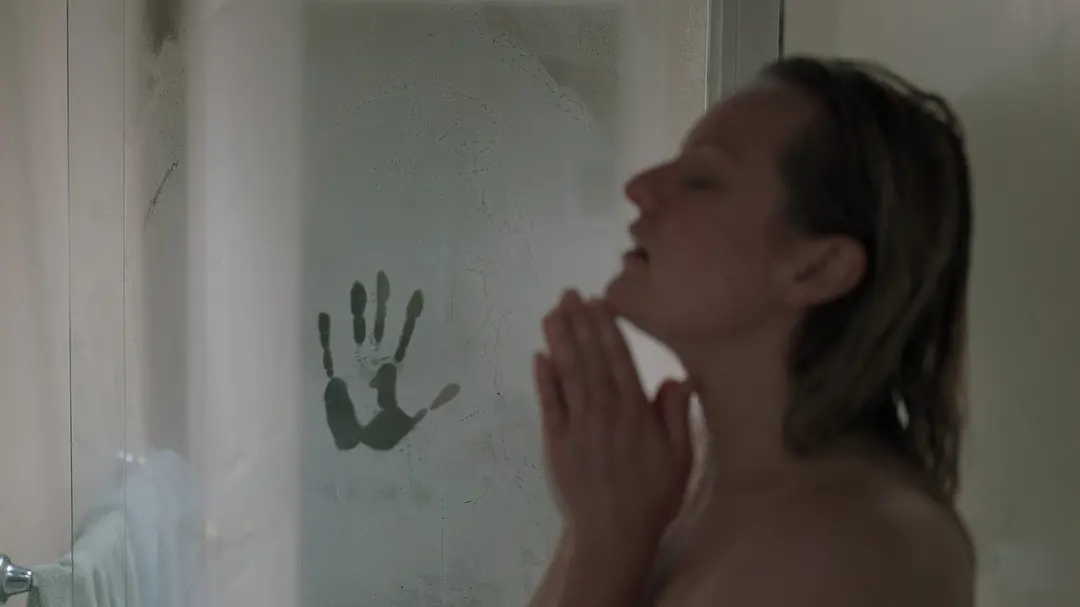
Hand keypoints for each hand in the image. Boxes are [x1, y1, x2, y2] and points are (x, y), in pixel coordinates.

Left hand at [534, 290, 693, 550]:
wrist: (614, 533)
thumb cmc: (653, 496)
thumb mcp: (681, 457)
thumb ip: (676, 415)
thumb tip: (677, 376)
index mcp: (636, 412)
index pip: (620, 359)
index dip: (607, 328)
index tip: (598, 302)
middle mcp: (604, 411)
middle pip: (590, 358)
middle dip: (579, 323)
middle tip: (569, 293)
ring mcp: (577, 425)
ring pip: (568, 373)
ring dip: (559, 341)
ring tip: (552, 312)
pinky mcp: (556, 441)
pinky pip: (548, 403)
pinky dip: (543, 378)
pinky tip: (539, 355)